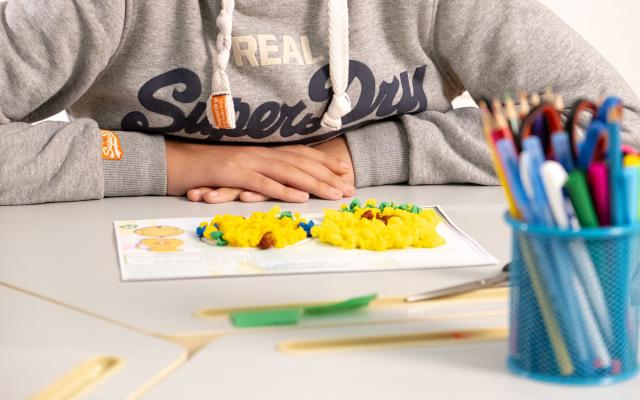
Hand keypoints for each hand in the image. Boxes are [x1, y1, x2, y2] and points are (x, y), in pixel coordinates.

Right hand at [167, 140, 353, 202]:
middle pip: (300, 164)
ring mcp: (246, 162)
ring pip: (288, 173)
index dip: (323, 162)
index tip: (344, 171)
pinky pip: (262, 183)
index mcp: (260, 151)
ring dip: (314, 184)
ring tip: (335, 194)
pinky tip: (300, 197)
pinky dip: (283, 190)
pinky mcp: (233, 174)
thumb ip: (257, 171)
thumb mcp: (236, 167)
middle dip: (327, 175)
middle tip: (349, 187)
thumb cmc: (203, 168)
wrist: (173, 160)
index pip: (299, 155)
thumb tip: (278, 181)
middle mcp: (258, 153)